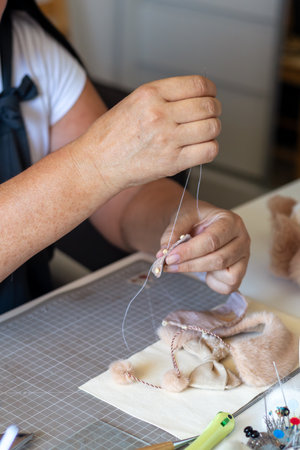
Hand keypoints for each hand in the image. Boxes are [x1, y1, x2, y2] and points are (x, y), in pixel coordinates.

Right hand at [82, 76, 220, 191]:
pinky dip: (210, 148)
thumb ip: (164, 97)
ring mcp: (167, 139)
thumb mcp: (133, 102)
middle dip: (214, 110)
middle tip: (210, 115)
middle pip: (208, 107)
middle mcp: (160, 114)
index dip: (210, 90)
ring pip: (211, 128)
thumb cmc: (112, 135)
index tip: (209, 95)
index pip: (198, 85)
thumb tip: (196, 97)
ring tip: (203, 132)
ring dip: (212, 129)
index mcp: (150, 94)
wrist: (97, 163)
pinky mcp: (172, 162)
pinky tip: (200, 147)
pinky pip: (208, 151)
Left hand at [157, 200, 249, 293]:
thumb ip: (173, 232)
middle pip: (218, 260)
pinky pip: (230, 285)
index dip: (189, 252)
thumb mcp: (183, 216)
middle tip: (169, 264)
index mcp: (230, 221)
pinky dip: (214, 283)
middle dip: (190, 265)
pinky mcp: (241, 270)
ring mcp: (244, 256)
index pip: (212, 241)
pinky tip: (205, 270)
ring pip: (226, 275)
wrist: (202, 221)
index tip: (170, 257)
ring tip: (189, 263)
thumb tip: (164, 252)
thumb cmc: (196, 218)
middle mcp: (242, 238)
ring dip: (202, 273)